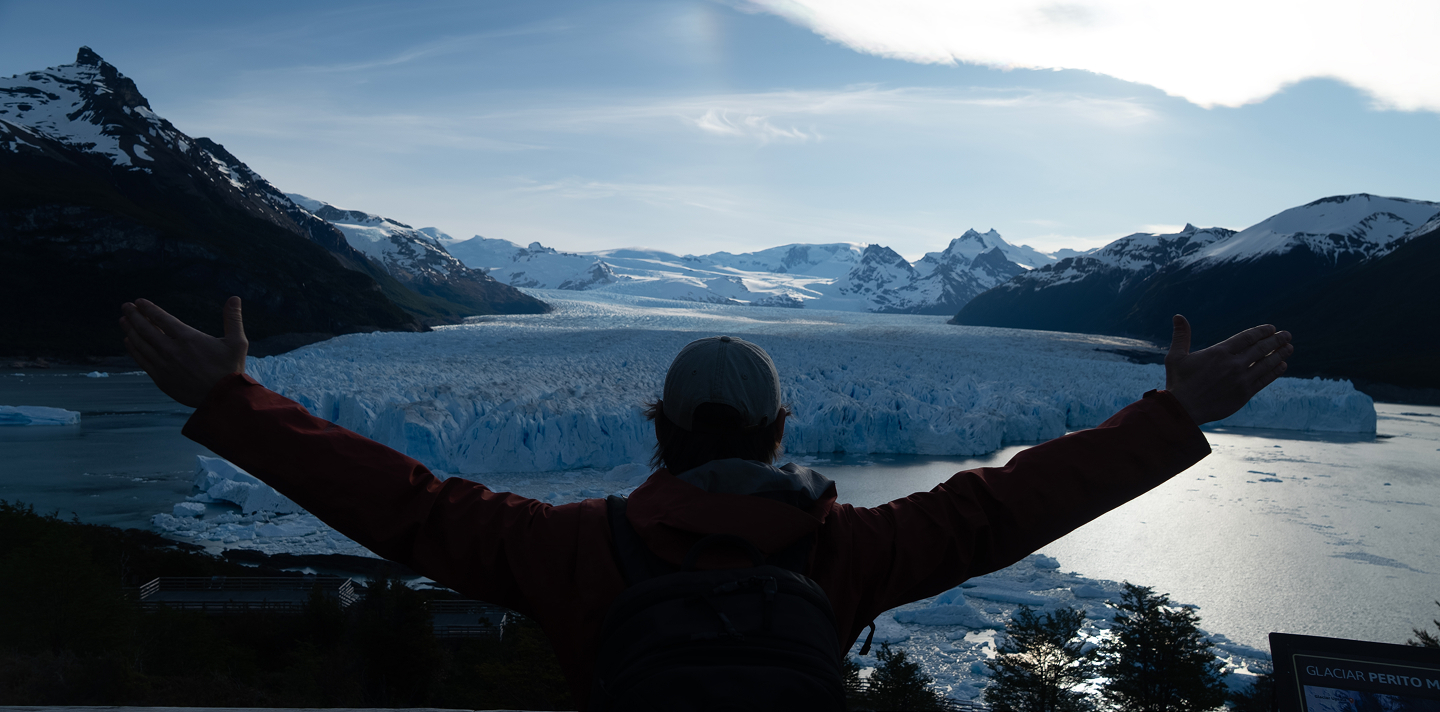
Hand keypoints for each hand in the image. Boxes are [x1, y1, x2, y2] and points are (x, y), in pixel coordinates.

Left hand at [119, 297, 248, 407]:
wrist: (223, 399)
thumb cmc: (231, 369)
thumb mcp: (238, 342)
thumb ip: (233, 318)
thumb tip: (234, 298)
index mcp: (189, 338)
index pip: (162, 319)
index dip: (148, 309)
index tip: (139, 301)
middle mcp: (172, 350)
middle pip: (146, 329)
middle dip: (134, 316)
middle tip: (126, 306)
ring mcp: (164, 365)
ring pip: (140, 344)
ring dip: (130, 330)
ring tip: (123, 320)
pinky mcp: (161, 379)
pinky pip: (142, 360)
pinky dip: (133, 349)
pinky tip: (128, 341)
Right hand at [1165, 315, 1292, 425]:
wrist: (1183, 410)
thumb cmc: (1178, 382)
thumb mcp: (1176, 356)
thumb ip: (1181, 336)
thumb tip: (1178, 316)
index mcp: (1219, 352)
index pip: (1247, 337)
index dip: (1261, 331)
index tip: (1271, 328)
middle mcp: (1233, 364)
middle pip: (1261, 348)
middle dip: (1276, 340)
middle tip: (1287, 335)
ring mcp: (1241, 379)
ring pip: (1266, 363)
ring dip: (1280, 354)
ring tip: (1289, 348)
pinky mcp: (1244, 394)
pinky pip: (1264, 380)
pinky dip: (1275, 372)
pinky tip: (1282, 366)